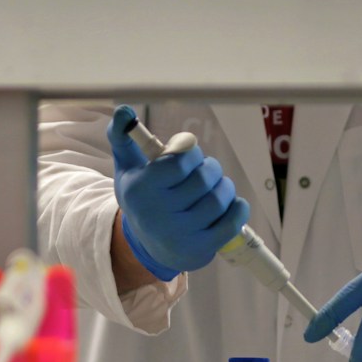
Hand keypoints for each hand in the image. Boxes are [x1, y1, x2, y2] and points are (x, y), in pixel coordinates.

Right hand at [106, 106, 251, 279]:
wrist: (147, 245)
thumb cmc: (143, 197)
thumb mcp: (127, 168)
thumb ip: (122, 137)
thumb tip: (124, 111)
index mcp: (140, 190)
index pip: (180, 162)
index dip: (192, 153)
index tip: (190, 155)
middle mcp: (159, 215)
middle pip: (203, 179)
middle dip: (210, 168)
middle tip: (206, 171)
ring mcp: (181, 235)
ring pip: (219, 199)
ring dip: (225, 186)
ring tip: (216, 186)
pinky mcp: (202, 249)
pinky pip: (232, 222)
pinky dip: (238, 208)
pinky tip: (232, 203)